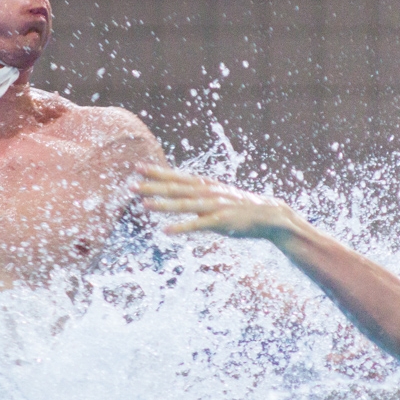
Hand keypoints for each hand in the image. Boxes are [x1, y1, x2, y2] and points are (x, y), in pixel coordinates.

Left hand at [134, 164, 299, 241]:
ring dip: (162, 205)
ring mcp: (214, 206)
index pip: (176, 177)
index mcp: (205, 185)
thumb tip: (177, 196)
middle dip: (152, 186)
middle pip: (175, 188)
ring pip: (183, 205)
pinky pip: (198, 225)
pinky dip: (181, 227)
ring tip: (143, 205)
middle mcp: (207, 192)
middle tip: (131, 185)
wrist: (269, 215)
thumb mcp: (216, 197)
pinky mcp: (221, 222)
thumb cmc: (238, 207)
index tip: (137, 168)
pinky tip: (166, 231)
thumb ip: (196, 196)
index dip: (157, 173)